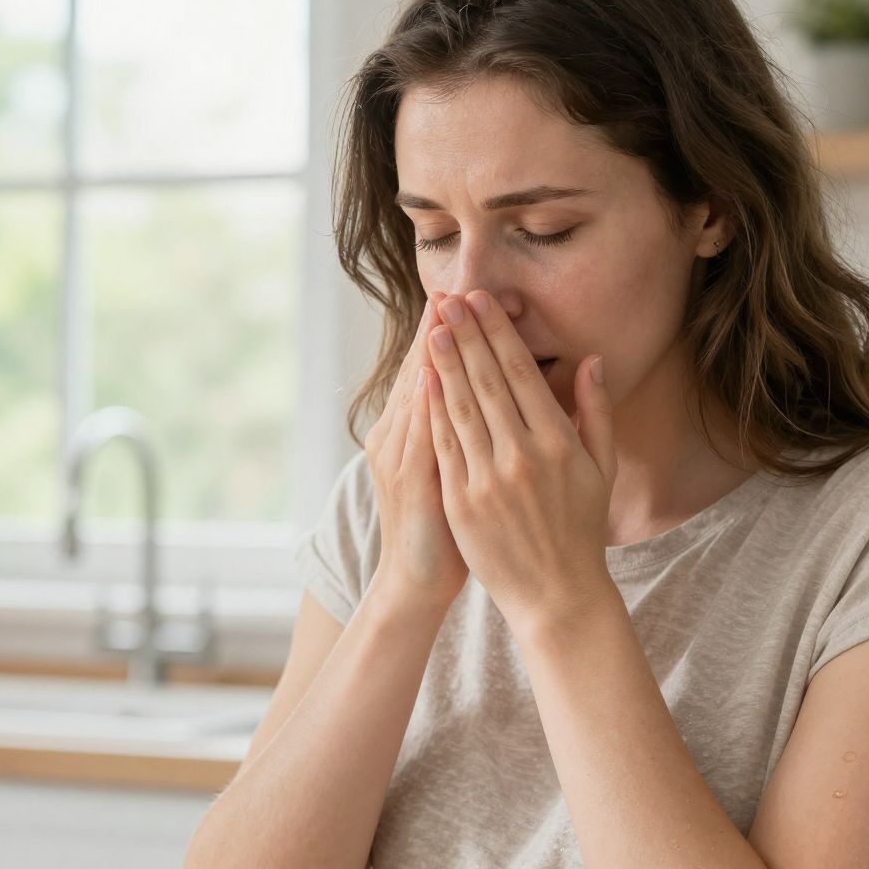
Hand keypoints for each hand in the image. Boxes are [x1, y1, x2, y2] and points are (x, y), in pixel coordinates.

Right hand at [364, 290, 468, 617]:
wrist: (414, 582)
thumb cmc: (445, 530)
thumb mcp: (451, 470)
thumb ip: (462, 427)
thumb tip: (470, 389)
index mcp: (411, 431)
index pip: (432, 371)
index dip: (450, 334)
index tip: (470, 296)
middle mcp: (397, 436)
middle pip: (420, 372)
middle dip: (440, 330)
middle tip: (455, 287)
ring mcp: (398, 457)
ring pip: (415, 395)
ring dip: (431, 355)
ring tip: (443, 315)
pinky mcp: (407, 482)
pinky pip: (417, 435)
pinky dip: (423, 405)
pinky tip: (431, 377)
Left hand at [422, 290, 616, 634]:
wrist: (555, 593)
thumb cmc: (581, 528)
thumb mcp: (601, 468)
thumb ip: (596, 411)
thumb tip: (591, 360)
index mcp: (558, 443)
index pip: (521, 374)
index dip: (498, 334)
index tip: (482, 302)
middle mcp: (522, 456)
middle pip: (487, 382)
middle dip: (466, 336)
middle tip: (449, 298)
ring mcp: (488, 480)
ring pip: (461, 408)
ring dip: (444, 363)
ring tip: (431, 326)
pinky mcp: (462, 503)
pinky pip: (445, 446)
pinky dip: (432, 411)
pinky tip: (423, 381)